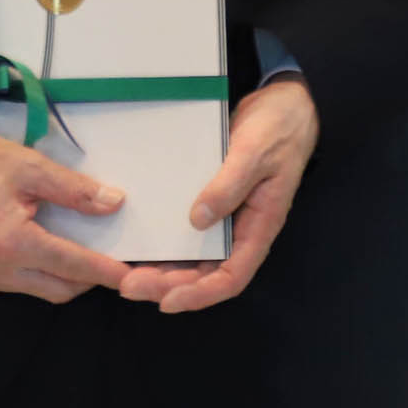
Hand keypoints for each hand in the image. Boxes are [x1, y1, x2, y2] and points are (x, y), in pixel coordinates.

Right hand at [0, 127, 131, 302]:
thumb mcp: (28, 166)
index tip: (131, 276)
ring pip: (32, 289)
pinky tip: (27, 247)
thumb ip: (73, 189)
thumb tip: (113, 203)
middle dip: (84, 279)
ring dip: (55, 275)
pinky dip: (27, 272)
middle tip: (103, 260)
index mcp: (11, 243)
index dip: (105, 271)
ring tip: (66, 247)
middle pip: (56, 290)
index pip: (72, 265)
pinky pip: (8, 285)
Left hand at [118, 76, 318, 313]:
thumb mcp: (254, 154)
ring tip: (125, 274)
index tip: (167, 301)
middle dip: (167, 285)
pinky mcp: (210, 203)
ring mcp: (224, 219)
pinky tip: (137, 244)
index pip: (231, 277)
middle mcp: (239, 231)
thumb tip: (198, 220)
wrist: (283, 106)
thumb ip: (229, 185)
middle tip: (128, 285)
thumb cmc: (276, 131)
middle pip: (203, 274)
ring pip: (191, 259)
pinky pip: (185, 234)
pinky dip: (163, 244)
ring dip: (161, 270)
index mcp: (259, 227)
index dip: (200, 294)